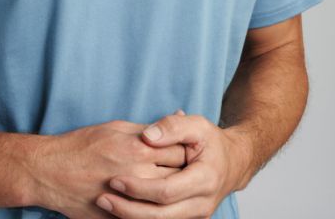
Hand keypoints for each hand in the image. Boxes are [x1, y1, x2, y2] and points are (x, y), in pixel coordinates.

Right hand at [27, 110, 186, 218]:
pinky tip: (161, 206)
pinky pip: (148, 217)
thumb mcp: (115, 128)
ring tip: (180, 188)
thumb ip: (144, 130)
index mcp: (137, 149)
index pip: (178, 149)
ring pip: (166, 200)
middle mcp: (137, 174)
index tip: (192, 149)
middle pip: (177, 176)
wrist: (51, 172)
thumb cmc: (82, 145)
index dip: (187, 149)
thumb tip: (167, 127)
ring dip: (176, 194)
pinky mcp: (120, 217)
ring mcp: (130, 199)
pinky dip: (158, 211)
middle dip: (186, 172)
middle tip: (192, 170)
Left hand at [94, 113, 248, 218]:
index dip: (139, 187)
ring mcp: (195, 216)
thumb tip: (148, 136)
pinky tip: (119, 211)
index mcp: (204, 180)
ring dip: (130, 217)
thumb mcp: (196, 125)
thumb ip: (172, 126)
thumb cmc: (211, 141)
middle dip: (128, 209)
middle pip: (160, 215)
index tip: (114, 179)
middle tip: (102, 197)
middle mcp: (201, 204)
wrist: (233, 163)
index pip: (166, 191)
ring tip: (104, 203)